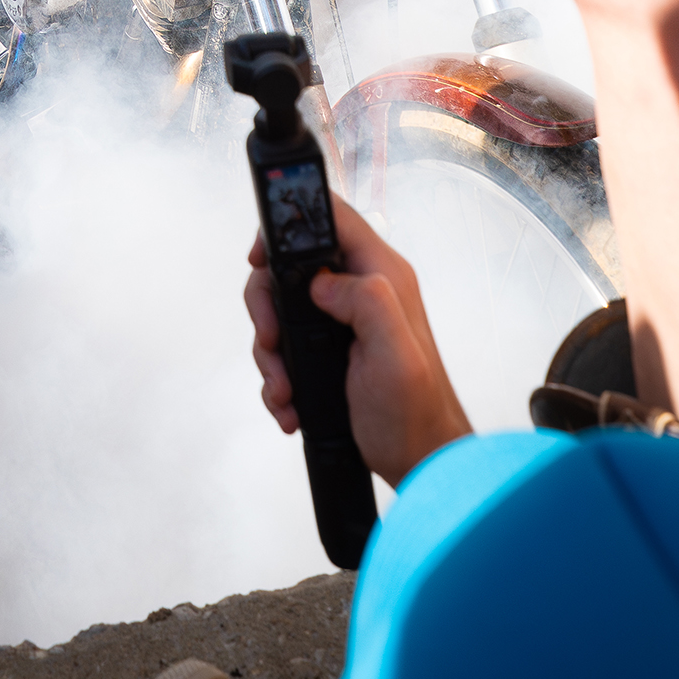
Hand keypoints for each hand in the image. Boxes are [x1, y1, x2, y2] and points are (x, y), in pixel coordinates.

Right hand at [245, 200, 473, 487]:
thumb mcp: (396, 354)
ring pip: (281, 310)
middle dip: (267, 306)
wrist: (418, 460)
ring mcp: (342, 319)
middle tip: (271, 342)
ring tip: (282, 388)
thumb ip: (367, 302)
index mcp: (380, 275)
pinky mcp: (327, 349)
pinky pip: (286, 347)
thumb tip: (321, 283)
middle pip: (289, 267)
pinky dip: (277, 375)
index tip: (260, 257)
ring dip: (270, 351)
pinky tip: (288, 403)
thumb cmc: (416, 412)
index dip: (291, 222)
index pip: (332, 218)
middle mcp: (360, 288)